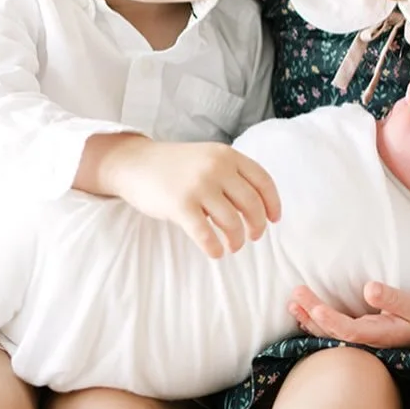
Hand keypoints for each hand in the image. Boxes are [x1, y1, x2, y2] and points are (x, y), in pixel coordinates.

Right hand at [100, 137, 280, 258]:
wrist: (135, 163)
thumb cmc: (176, 166)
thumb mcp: (208, 158)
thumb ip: (232, 174)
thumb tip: (258, 208)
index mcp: (228, 155)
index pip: (263, 181)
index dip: (273, 204)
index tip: (274, 220)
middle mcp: (217, 168)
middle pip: (252, 204)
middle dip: (257, 225)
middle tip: (253, 236)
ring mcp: (198, 186)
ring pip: (232, 222)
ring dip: (237, 240)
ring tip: (233, 246)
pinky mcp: (180, 205)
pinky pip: (206, 234)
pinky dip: (215, 248)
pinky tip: (215, 253)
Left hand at [288, 281, 409, 348]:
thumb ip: (393, 298)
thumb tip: (369, 288)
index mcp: (379, 336)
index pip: (350, 331)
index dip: (331, 320)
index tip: (315, 307)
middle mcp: (365, 343)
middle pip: (332, 333)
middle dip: (312, 314)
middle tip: (295, 294)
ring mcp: (359, 342)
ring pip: (329, 335)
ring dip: (309, 319)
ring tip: (292, 304)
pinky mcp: (357, 337)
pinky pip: (332, 333)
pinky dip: (315, 323)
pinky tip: (303, 314)